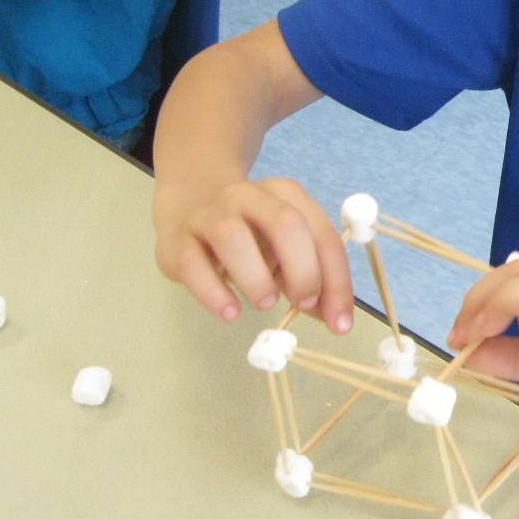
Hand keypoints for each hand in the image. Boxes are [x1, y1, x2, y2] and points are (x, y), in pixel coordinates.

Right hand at [153, 176, 353, 333]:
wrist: (189, 204)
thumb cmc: (251, 234)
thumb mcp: (286, 251)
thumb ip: (311, 280)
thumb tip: (334, 318)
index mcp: (287, 196)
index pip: (322, 234)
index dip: (336, 280)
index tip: (340, 323)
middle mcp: (249, 197)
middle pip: (285, 224)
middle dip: (303, 270)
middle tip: (304, 304)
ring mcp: (210, 214)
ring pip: (232, 236)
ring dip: (256, 276)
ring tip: (265, 302)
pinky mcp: (177, 239)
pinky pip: (192, 263)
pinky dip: (214, 292)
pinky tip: (230, 312)